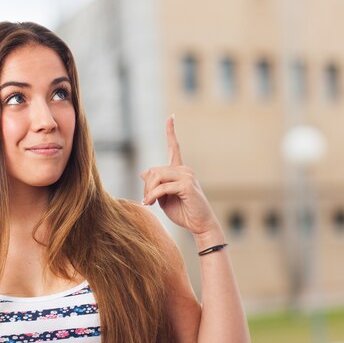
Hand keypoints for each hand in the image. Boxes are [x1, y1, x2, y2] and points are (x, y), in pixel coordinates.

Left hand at [141, 115, 219, 235]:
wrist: (200, 225)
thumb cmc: (183, 212)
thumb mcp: (164, 198)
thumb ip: (155, 185)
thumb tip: (143, 172)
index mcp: (180, 170)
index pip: (175, 147)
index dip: (171, 131)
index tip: (171, 117)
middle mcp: (185, 170)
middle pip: (154, 170)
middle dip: (146, 186)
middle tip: (146, 200)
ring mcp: (187, 176)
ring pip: (156, 177)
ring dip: (148, 191)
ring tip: (148, 203)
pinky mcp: (187, 185)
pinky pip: (162, 187)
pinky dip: (152, 196)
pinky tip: (150, 203)